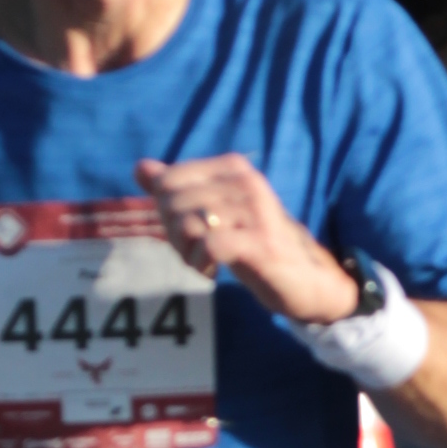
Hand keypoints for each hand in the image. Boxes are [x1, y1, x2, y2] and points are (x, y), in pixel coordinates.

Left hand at [135, 155, 358, 327]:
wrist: (307, 279)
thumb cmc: (256, 244)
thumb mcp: (216, 213)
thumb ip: (178, 188)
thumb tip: (140, 168)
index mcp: (233, 168)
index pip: (168, 181)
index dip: (165, 211)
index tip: (185, 231)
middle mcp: (246, 182)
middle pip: (174, 202)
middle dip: (172, 234)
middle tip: (192, 252)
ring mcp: (255, 211)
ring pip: (188, 223)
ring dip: (185, 252)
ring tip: (201, 262)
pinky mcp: (260, 242)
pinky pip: (208, 245)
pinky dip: (199, 263)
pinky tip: (209, 272)